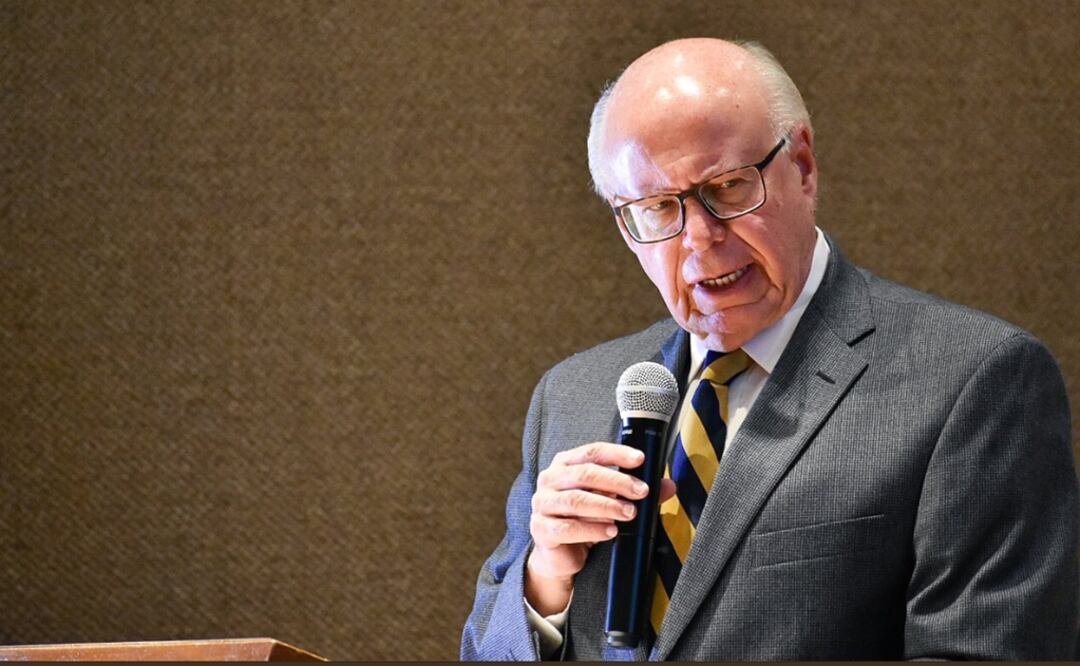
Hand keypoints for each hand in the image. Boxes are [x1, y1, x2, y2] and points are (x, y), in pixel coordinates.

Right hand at [525, 442, 675, 614]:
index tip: (640, 460)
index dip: (617, 453)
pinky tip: (610, 532)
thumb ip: (636, 492)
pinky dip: (591, 529)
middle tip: (642, 492)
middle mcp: (550, 479)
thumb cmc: (585, 519)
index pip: (592, 451)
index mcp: (565, 464)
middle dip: (617, 482)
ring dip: (606, 506)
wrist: (560, 554)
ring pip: (575, 500)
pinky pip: (566, 528)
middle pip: (584, 473)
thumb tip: (669, 486)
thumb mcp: (611, 501)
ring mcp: (542, 504)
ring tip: (629, 513)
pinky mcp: (540, 529)